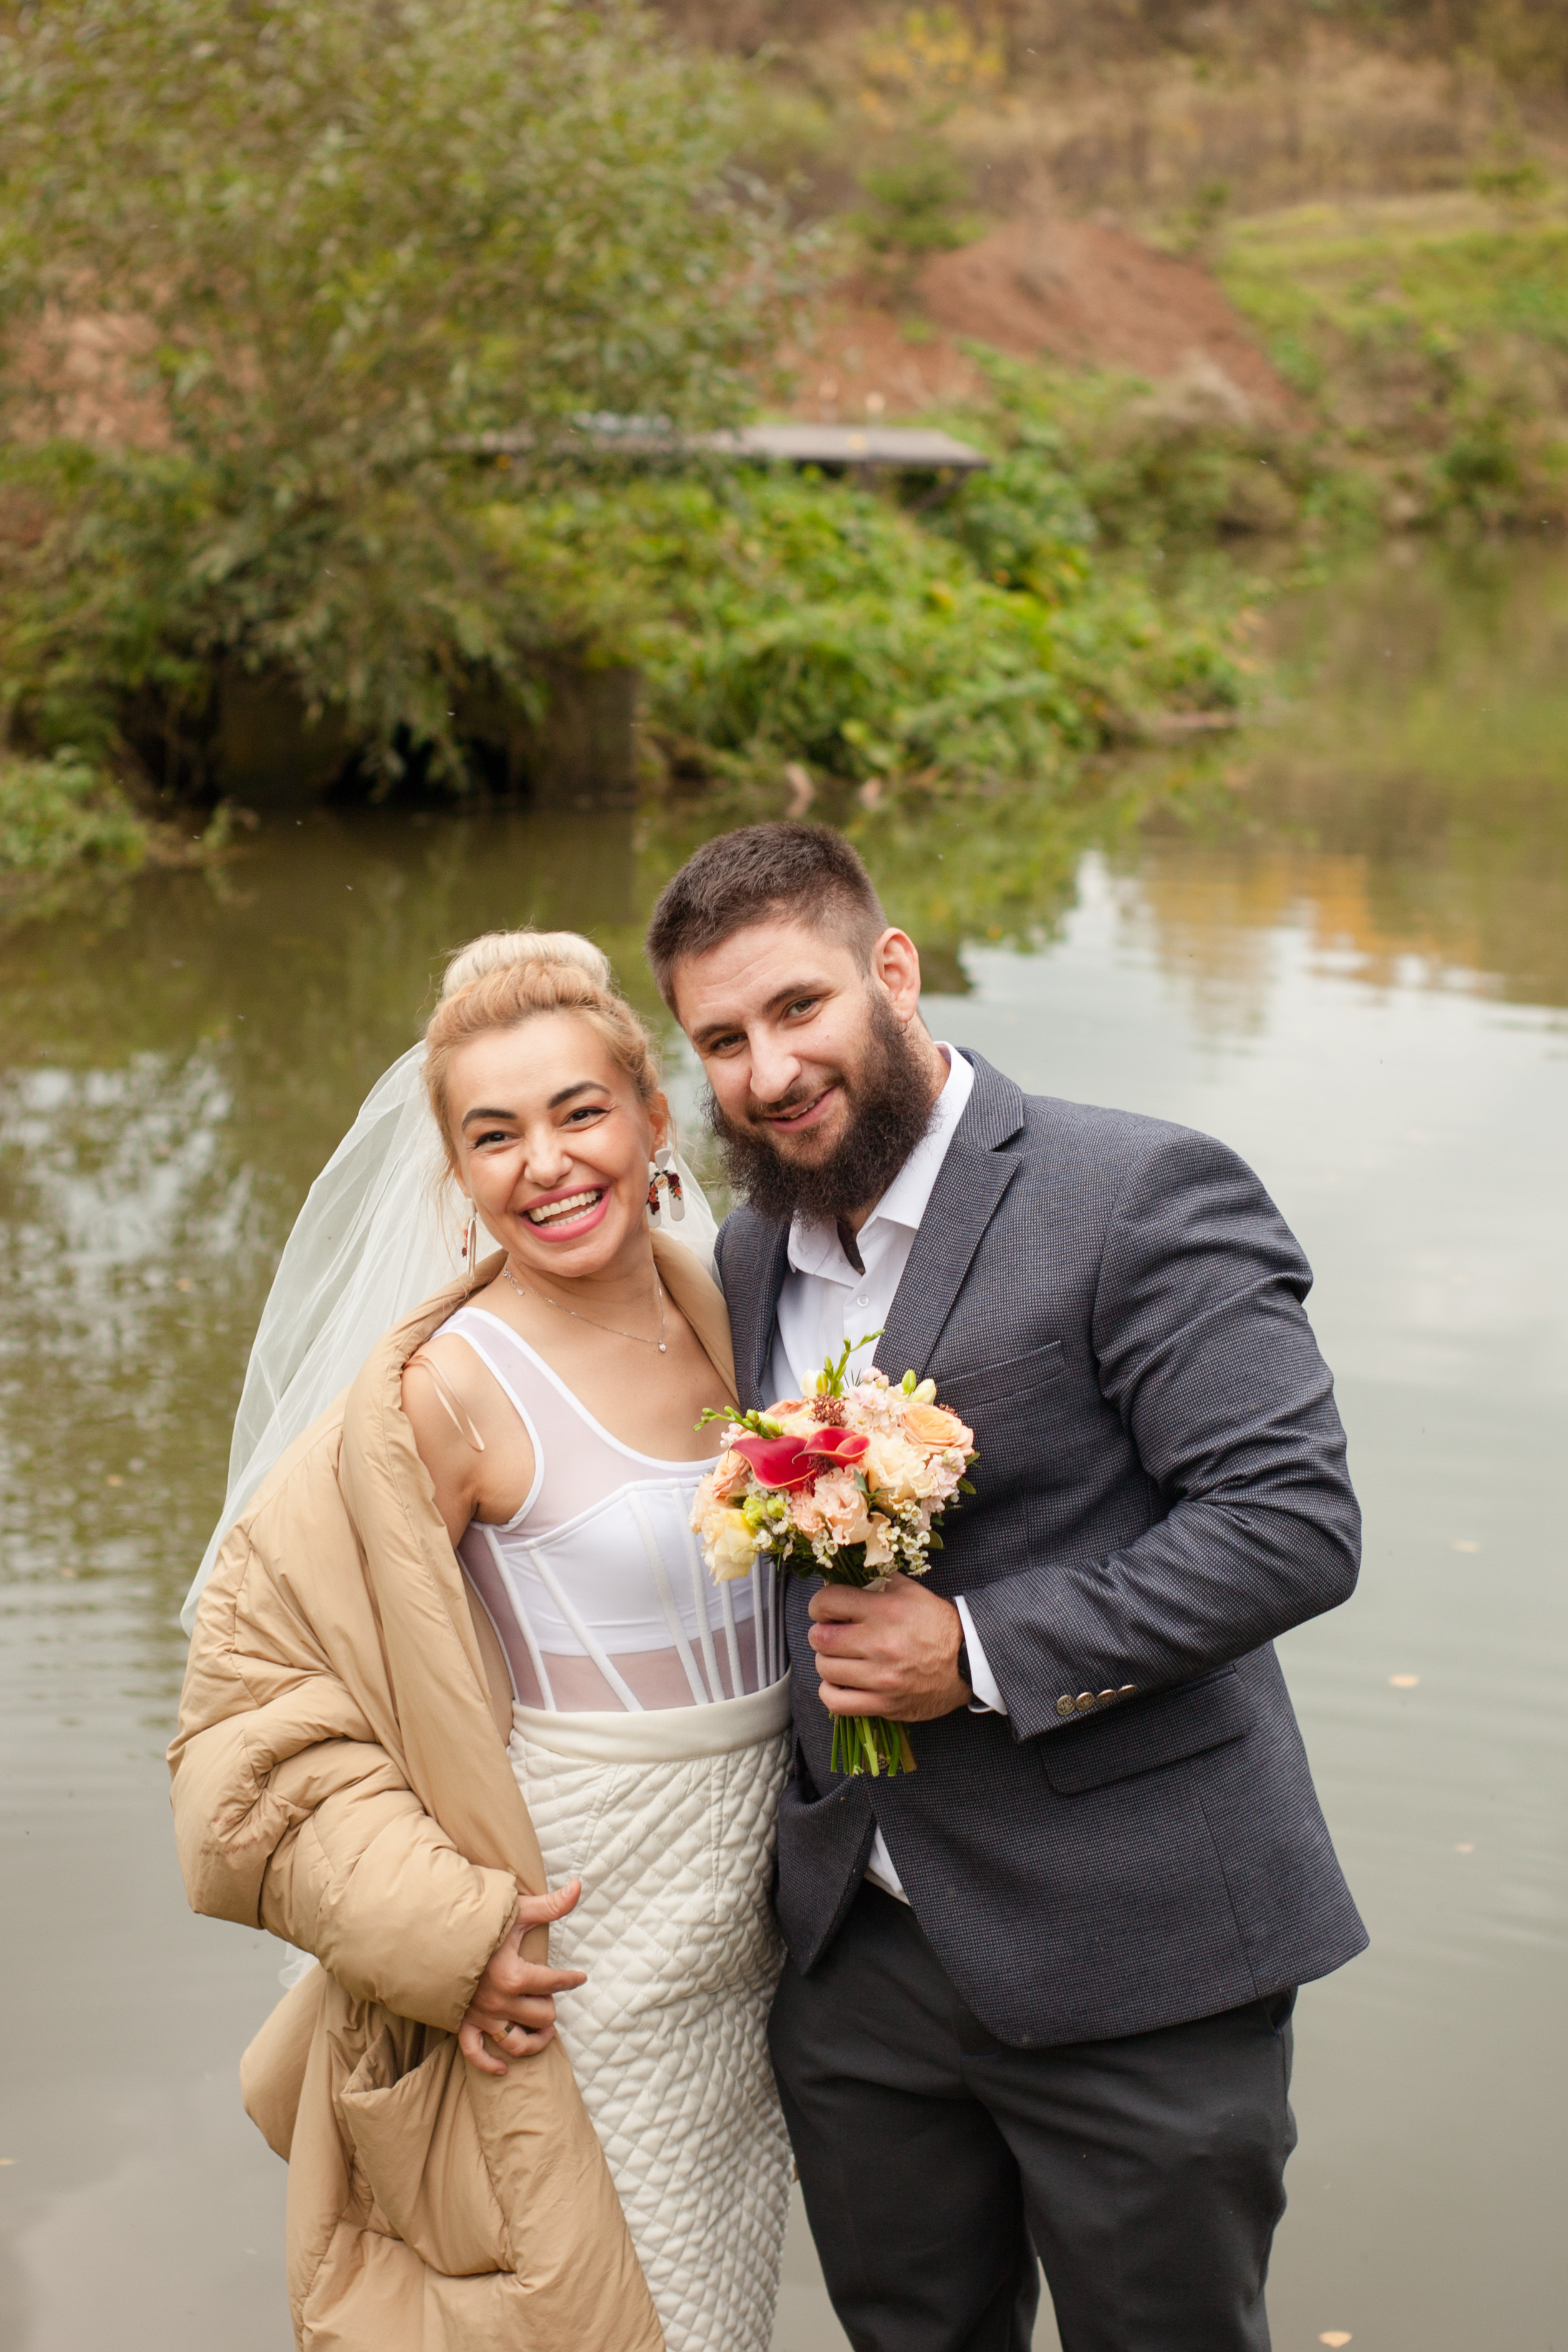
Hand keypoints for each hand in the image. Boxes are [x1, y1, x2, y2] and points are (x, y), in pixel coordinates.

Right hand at [458, 1879, 585, 2076]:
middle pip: (543, 2016)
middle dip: (550, 2006)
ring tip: (543, 2030)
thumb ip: (550, 1905)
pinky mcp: (463, 2023)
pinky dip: (490, 2065)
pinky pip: (476, 2054)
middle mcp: (500, 2001)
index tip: (579, 1977)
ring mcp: (481, 2016)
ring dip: (534, 2039)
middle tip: (548, 1994)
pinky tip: (503, 2069)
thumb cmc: (476, 1922)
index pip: (555, 1983)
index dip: (571, 1979)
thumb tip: (578, 1886)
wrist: (430, 1935)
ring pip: (517, 2042)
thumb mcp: (515, 1911)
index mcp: (515, 1975)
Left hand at [807, 1575, 971, 1722]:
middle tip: (831, 1633)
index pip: (827, 1602)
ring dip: (827, 1661)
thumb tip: (845, 1576)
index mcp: (885, 1610)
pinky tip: (841, 1682)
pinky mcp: (884, 1704)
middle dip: (820, 1633)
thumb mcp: (911, 1591)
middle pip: (820, 1638)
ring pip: (825, 1669)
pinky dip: (830, 1691)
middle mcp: (880, 1644)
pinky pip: (836, 1702)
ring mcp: (881, 1678)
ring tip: (839, 1657)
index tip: (825, 1609)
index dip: (820, 1604)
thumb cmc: (937, 1623)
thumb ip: (877, 1581)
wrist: (968, 1661)